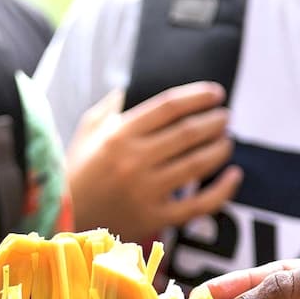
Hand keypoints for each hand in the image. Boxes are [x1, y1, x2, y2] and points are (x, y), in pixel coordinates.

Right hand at [65, 82, 241, 240]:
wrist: (65, 217)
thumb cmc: (78, 169)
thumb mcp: (88, 129)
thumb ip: (113, 105)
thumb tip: (137, 82)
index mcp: (118, 134)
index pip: (168, 107)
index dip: (197, 96)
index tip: (216, 93)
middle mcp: (134, 160)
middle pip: (188, 133)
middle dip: (214, 121)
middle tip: (225, 117)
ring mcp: (146, 190)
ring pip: (197, 165)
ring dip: (219, 149)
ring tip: (227, 141)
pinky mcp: (155, 217)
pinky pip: (199, 204)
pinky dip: (222, 189)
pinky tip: (234, 176)